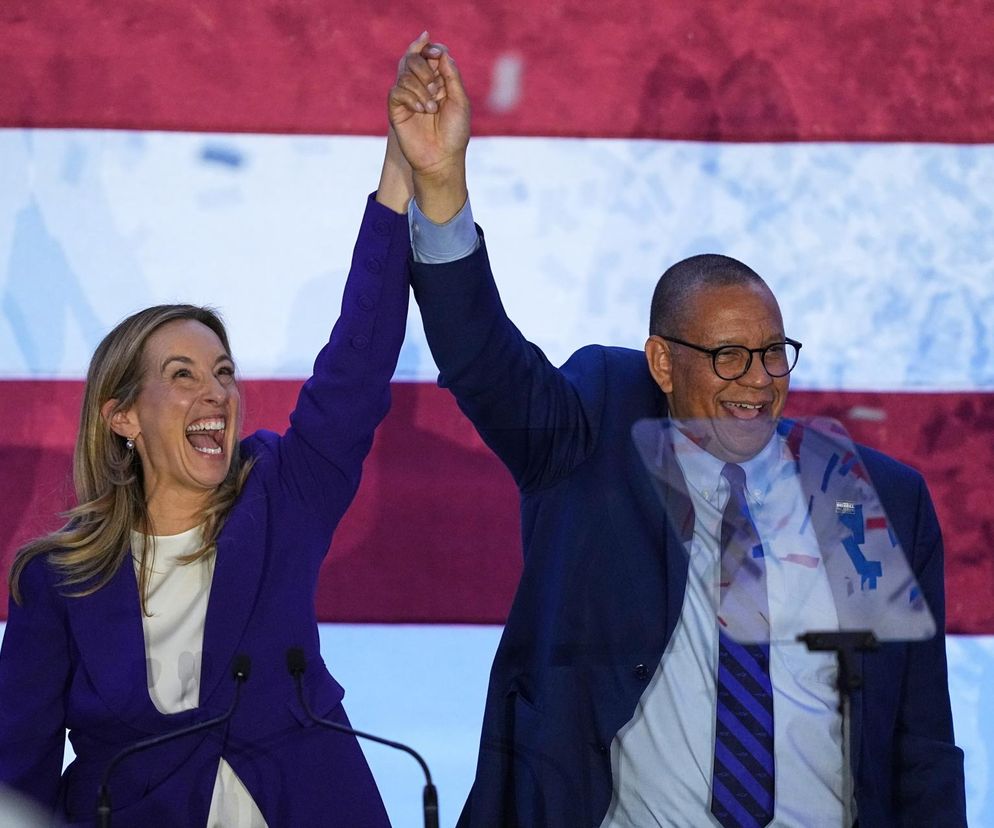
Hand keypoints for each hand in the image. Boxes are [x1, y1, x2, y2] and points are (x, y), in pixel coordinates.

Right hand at [388, 32, 469, 221]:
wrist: (441, 159)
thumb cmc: (455, 133)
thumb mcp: (460, 101)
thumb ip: (452, 76)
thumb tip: (442, 52)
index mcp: (440, 82)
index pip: (430, 55)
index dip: (431, 49)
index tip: (436, 52)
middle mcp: (422, 86)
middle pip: (414, 59)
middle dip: (425, 68)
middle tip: (436, 88)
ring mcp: (408, 97)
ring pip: (405, 75)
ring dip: (421, 89)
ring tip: (431, 109)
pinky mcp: (397, 110)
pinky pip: (396, 92)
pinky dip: (410, 98)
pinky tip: (421, 111)